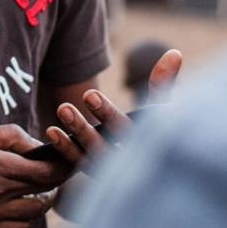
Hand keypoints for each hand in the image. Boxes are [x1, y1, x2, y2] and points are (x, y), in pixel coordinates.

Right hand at [0, 124, 69, 227]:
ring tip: (36, 189)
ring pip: (34, 214)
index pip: (45, 172)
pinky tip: (18, 205)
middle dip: (55, 183)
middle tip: (55, 174)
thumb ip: (8, 134)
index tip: (66, 161)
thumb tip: (36, 143)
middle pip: (44, 194)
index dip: (61, 167)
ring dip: (41, 201)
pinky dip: (25, 218)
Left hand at [46, 49, 181, 163]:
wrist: (157, 163)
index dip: (106, 113)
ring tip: (58, 114)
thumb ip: (163, 83)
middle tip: (63, 107)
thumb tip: (174, 52)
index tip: (87, 94)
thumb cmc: (158, 128)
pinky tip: (52, 132)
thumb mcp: (162, 108)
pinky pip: (78, 166)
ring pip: (89, 157)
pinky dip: (66, 151)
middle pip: (103, 147)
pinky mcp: (96, 174)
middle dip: (83, 130)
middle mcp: (127, 161)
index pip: (124, 130)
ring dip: (71, 139)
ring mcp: (111, 170)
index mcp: (144, 145)